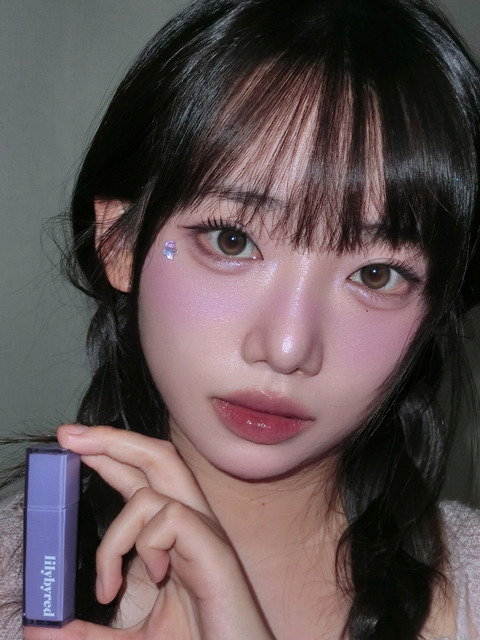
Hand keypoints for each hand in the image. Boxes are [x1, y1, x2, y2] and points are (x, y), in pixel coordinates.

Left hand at [23, 425, 273, 639]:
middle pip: (159, 457)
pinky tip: (156, 579)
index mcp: (176, 537)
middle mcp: (194, 525)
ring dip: (117, 533)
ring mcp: (206, 535)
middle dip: (113, 440)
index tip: (74, 441)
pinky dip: (147, 546)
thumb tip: (42, 629)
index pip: (142, 479)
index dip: (110, 454)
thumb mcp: (132, 639)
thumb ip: (90, 632)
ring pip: (157, 485)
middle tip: (70, 435)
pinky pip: (171, 518)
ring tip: (108, 586)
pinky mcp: (215, 552)